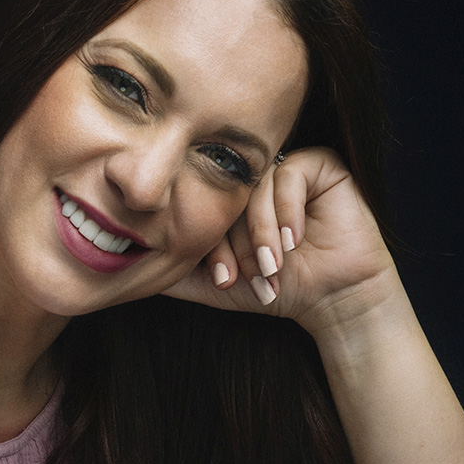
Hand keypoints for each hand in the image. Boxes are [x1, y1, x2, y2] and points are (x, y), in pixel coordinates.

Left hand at [162, 147, 397, 338]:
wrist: (332, 299)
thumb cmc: (274, 288)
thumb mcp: (217, 284)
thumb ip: (178, 275)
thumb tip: (132, 269)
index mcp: (230, 200)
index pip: (205, 206)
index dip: (211, 244)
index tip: (224, 280)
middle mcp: (255, 180)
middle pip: (228, 195)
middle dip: (237, 243)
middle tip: (250, 276)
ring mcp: (286, 168)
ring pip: (255, 187)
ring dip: (262, 233)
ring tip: (274, 265)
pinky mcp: (319, 164)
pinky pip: (290, 174)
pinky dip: (287, 211)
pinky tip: (296, 239)